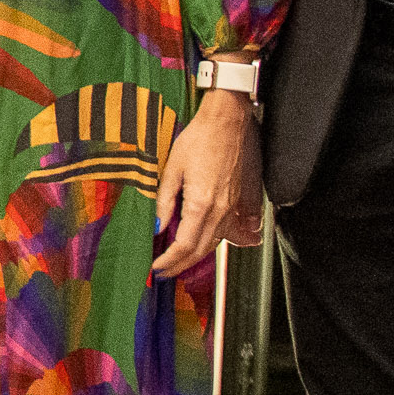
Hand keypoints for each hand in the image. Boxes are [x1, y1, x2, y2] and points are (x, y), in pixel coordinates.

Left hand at [151, 90, 261, 277]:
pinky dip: (211, 242)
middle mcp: (220, 210)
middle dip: (180, 265)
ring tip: (176, 262)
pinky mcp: (238, 202)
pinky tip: (200, 244)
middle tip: (162, 272)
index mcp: (201, 204)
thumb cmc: (200, 139)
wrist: (228, 122)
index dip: (169, 260)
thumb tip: (157, 226)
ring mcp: (232, 207)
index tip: (155, 267)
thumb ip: (164, 200)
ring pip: (214, 243)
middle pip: (200, 250)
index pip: (184, 245)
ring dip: (195, 257)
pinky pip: (226, 231)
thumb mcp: (173, 168)